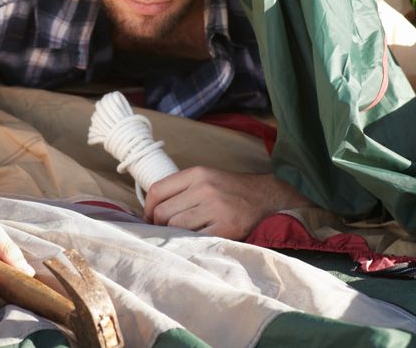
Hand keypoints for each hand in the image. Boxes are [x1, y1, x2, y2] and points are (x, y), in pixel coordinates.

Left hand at [143, 167, 313, 239]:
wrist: (268, 198)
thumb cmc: (231, 191)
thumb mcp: (206, 178)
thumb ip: (181, 189)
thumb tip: (149, 212)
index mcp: (197, 173)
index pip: (157, 191)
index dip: (147, 209)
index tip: (149, 220)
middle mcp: (205, 188)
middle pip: (162, 213)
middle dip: (160, 226)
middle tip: (167, 232)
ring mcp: (216, 208)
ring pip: (175, 228)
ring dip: (175, 236)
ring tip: (184, 236)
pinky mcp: (227, 227)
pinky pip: (195, 239)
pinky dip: (191, 243)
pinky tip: (198, 241)